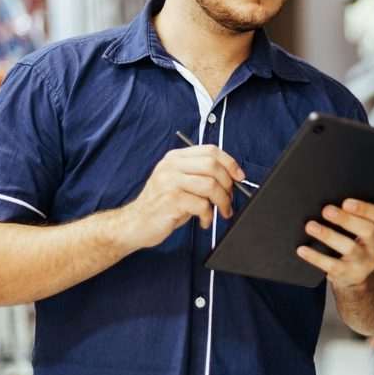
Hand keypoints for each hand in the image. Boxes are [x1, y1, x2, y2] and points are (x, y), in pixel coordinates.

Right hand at [124, 145, 244, 249]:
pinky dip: (208, 215)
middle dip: (228, 185)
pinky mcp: (171, 200)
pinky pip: (202, 205)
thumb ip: (199, 175)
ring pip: (210, 185)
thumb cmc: (161, 205)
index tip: (239, 176)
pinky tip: (203, 220)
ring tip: (221, 212)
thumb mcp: (178, 183)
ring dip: (222, 202)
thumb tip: (231, 178)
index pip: (210, 150)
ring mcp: (170, 182)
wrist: (135, 224)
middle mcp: (171, 166)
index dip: (230, 162)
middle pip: (212, 166)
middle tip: (229, 199)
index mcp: (175, 158)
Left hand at [296, 198, 373, 289]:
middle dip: (346, 219)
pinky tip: (302, 249)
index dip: (364, 208)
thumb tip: (329, 199)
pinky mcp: (349, 274)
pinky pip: (333, 266)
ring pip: (350, 248)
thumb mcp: (362, 228)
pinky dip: (316, 257)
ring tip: (310, 226)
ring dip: (328, 235)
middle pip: (368, 231)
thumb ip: (353, 214)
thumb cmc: (355, 242)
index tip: (345, 202)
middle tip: (326, 210)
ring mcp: (365, 262)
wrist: (355, 274)